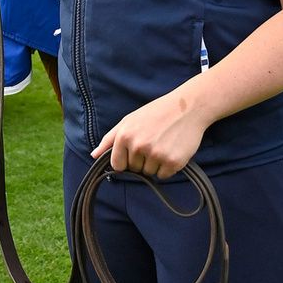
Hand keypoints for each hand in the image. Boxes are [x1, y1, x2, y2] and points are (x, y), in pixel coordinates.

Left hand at [92, 87, 209, 179]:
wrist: (188, 107)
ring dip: (156, 164)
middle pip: (134, 170)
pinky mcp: (173, 162)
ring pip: (149, 173)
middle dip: (142, 160)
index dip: (126, 160)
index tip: (136, 151)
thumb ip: (110, 139)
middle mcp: (138, 146)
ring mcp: (156, 154)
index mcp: (125, 136)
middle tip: (154, 142)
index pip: (117, 165)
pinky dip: (168, 167)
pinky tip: (172, 150)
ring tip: (164, 144)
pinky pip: (164, 175)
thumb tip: (93, 155)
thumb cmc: (157, 113)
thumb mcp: (129, 120)